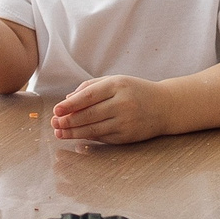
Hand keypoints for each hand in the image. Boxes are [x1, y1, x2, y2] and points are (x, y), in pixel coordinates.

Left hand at [52, 76, 171, 143]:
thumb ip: (91, 87)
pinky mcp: (128, 136)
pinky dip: (88, 136)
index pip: (89, 96)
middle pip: (89, 115)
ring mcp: (126, 121)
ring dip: (74, 132)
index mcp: (118, 85)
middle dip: (68, 121)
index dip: (70, 105)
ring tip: (60, 133)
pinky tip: (77, 135)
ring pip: (94, 129)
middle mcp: (123, 103)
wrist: (165, 106)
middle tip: (54, 124)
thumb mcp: (115, 81)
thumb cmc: (135, 91)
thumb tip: (67, 99)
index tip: (56, 110)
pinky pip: (103, 137)